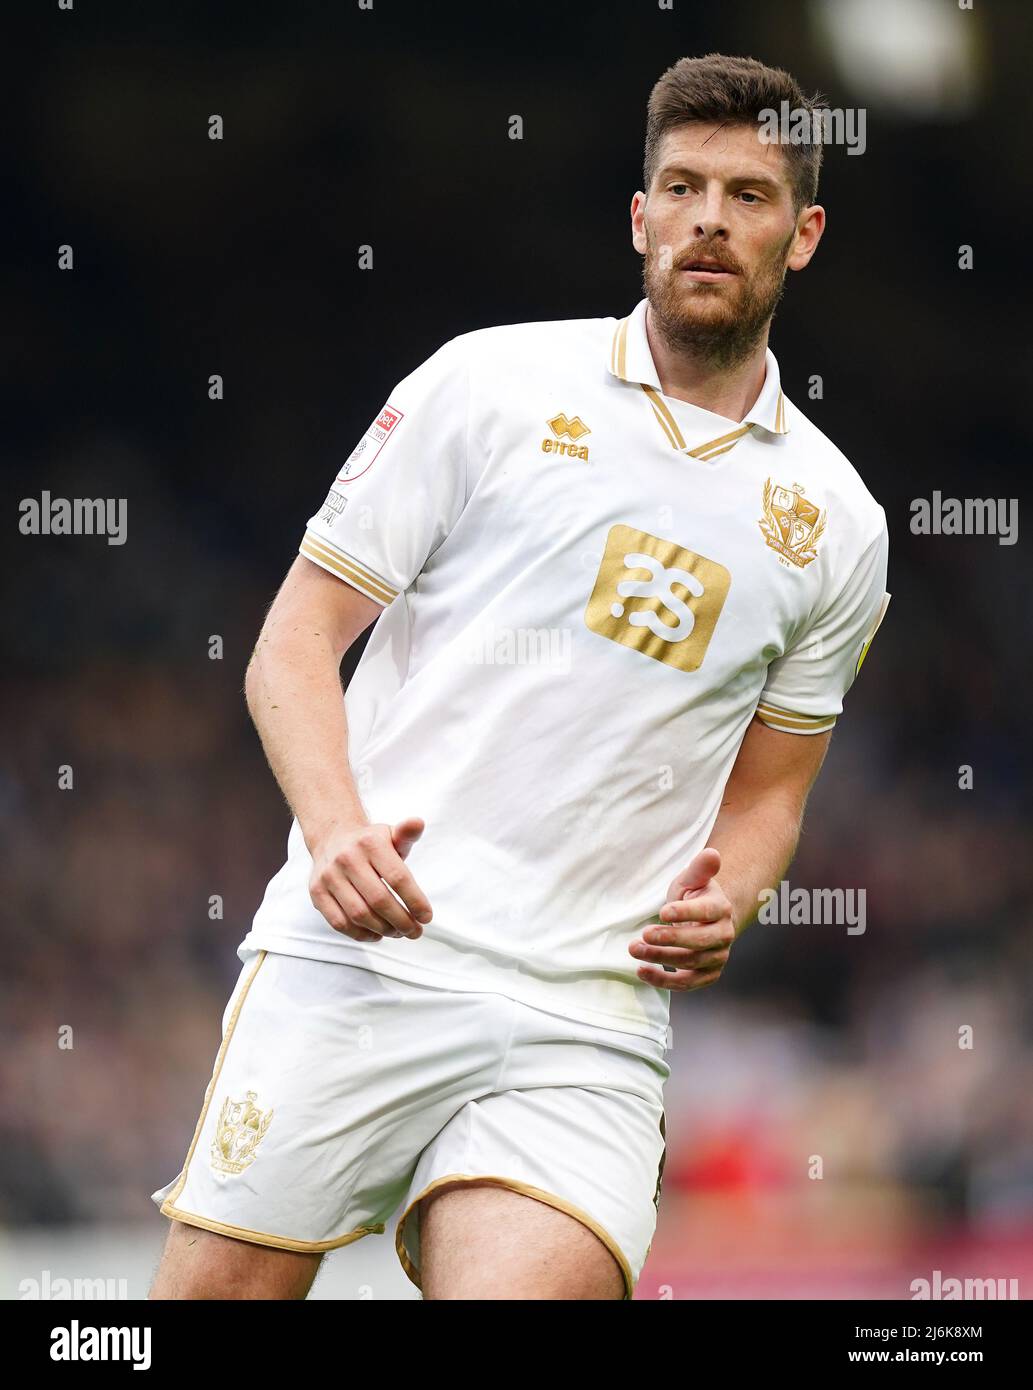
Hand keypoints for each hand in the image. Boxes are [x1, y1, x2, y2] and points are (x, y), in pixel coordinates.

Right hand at [308, 815, 432, 942]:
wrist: (333, 839)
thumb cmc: (370, 843)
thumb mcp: (390, 834)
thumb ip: (407, 833)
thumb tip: (417, 823)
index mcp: (370, 843)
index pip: (398, 878)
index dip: (415, 901)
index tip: (426, 917)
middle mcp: (347, 858)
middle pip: (379, 900)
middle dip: (401, 921)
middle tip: (415, 931)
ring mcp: (329, 876)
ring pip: (359, 914)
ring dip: (383, 929)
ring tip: (398, 932)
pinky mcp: (317, 892)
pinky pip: (339, 922)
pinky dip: (360, 934)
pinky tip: (376, 935)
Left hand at [629, 847, 734, 991]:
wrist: (706, 920)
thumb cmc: (695, 897)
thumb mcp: (693, 879)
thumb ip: (700, 868)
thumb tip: (712, 854)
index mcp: (721, 909)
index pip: (707, 912)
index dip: (686, 913)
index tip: (663, 911)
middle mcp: (724, 935)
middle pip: (699, 942)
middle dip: (670, 939)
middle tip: (644, 933)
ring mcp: (717, 958)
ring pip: (690, 963)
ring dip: (660, 958)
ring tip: (634, 949)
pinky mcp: (706, 976)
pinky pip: (686, 984)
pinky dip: (664, 981)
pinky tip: (642, 971)